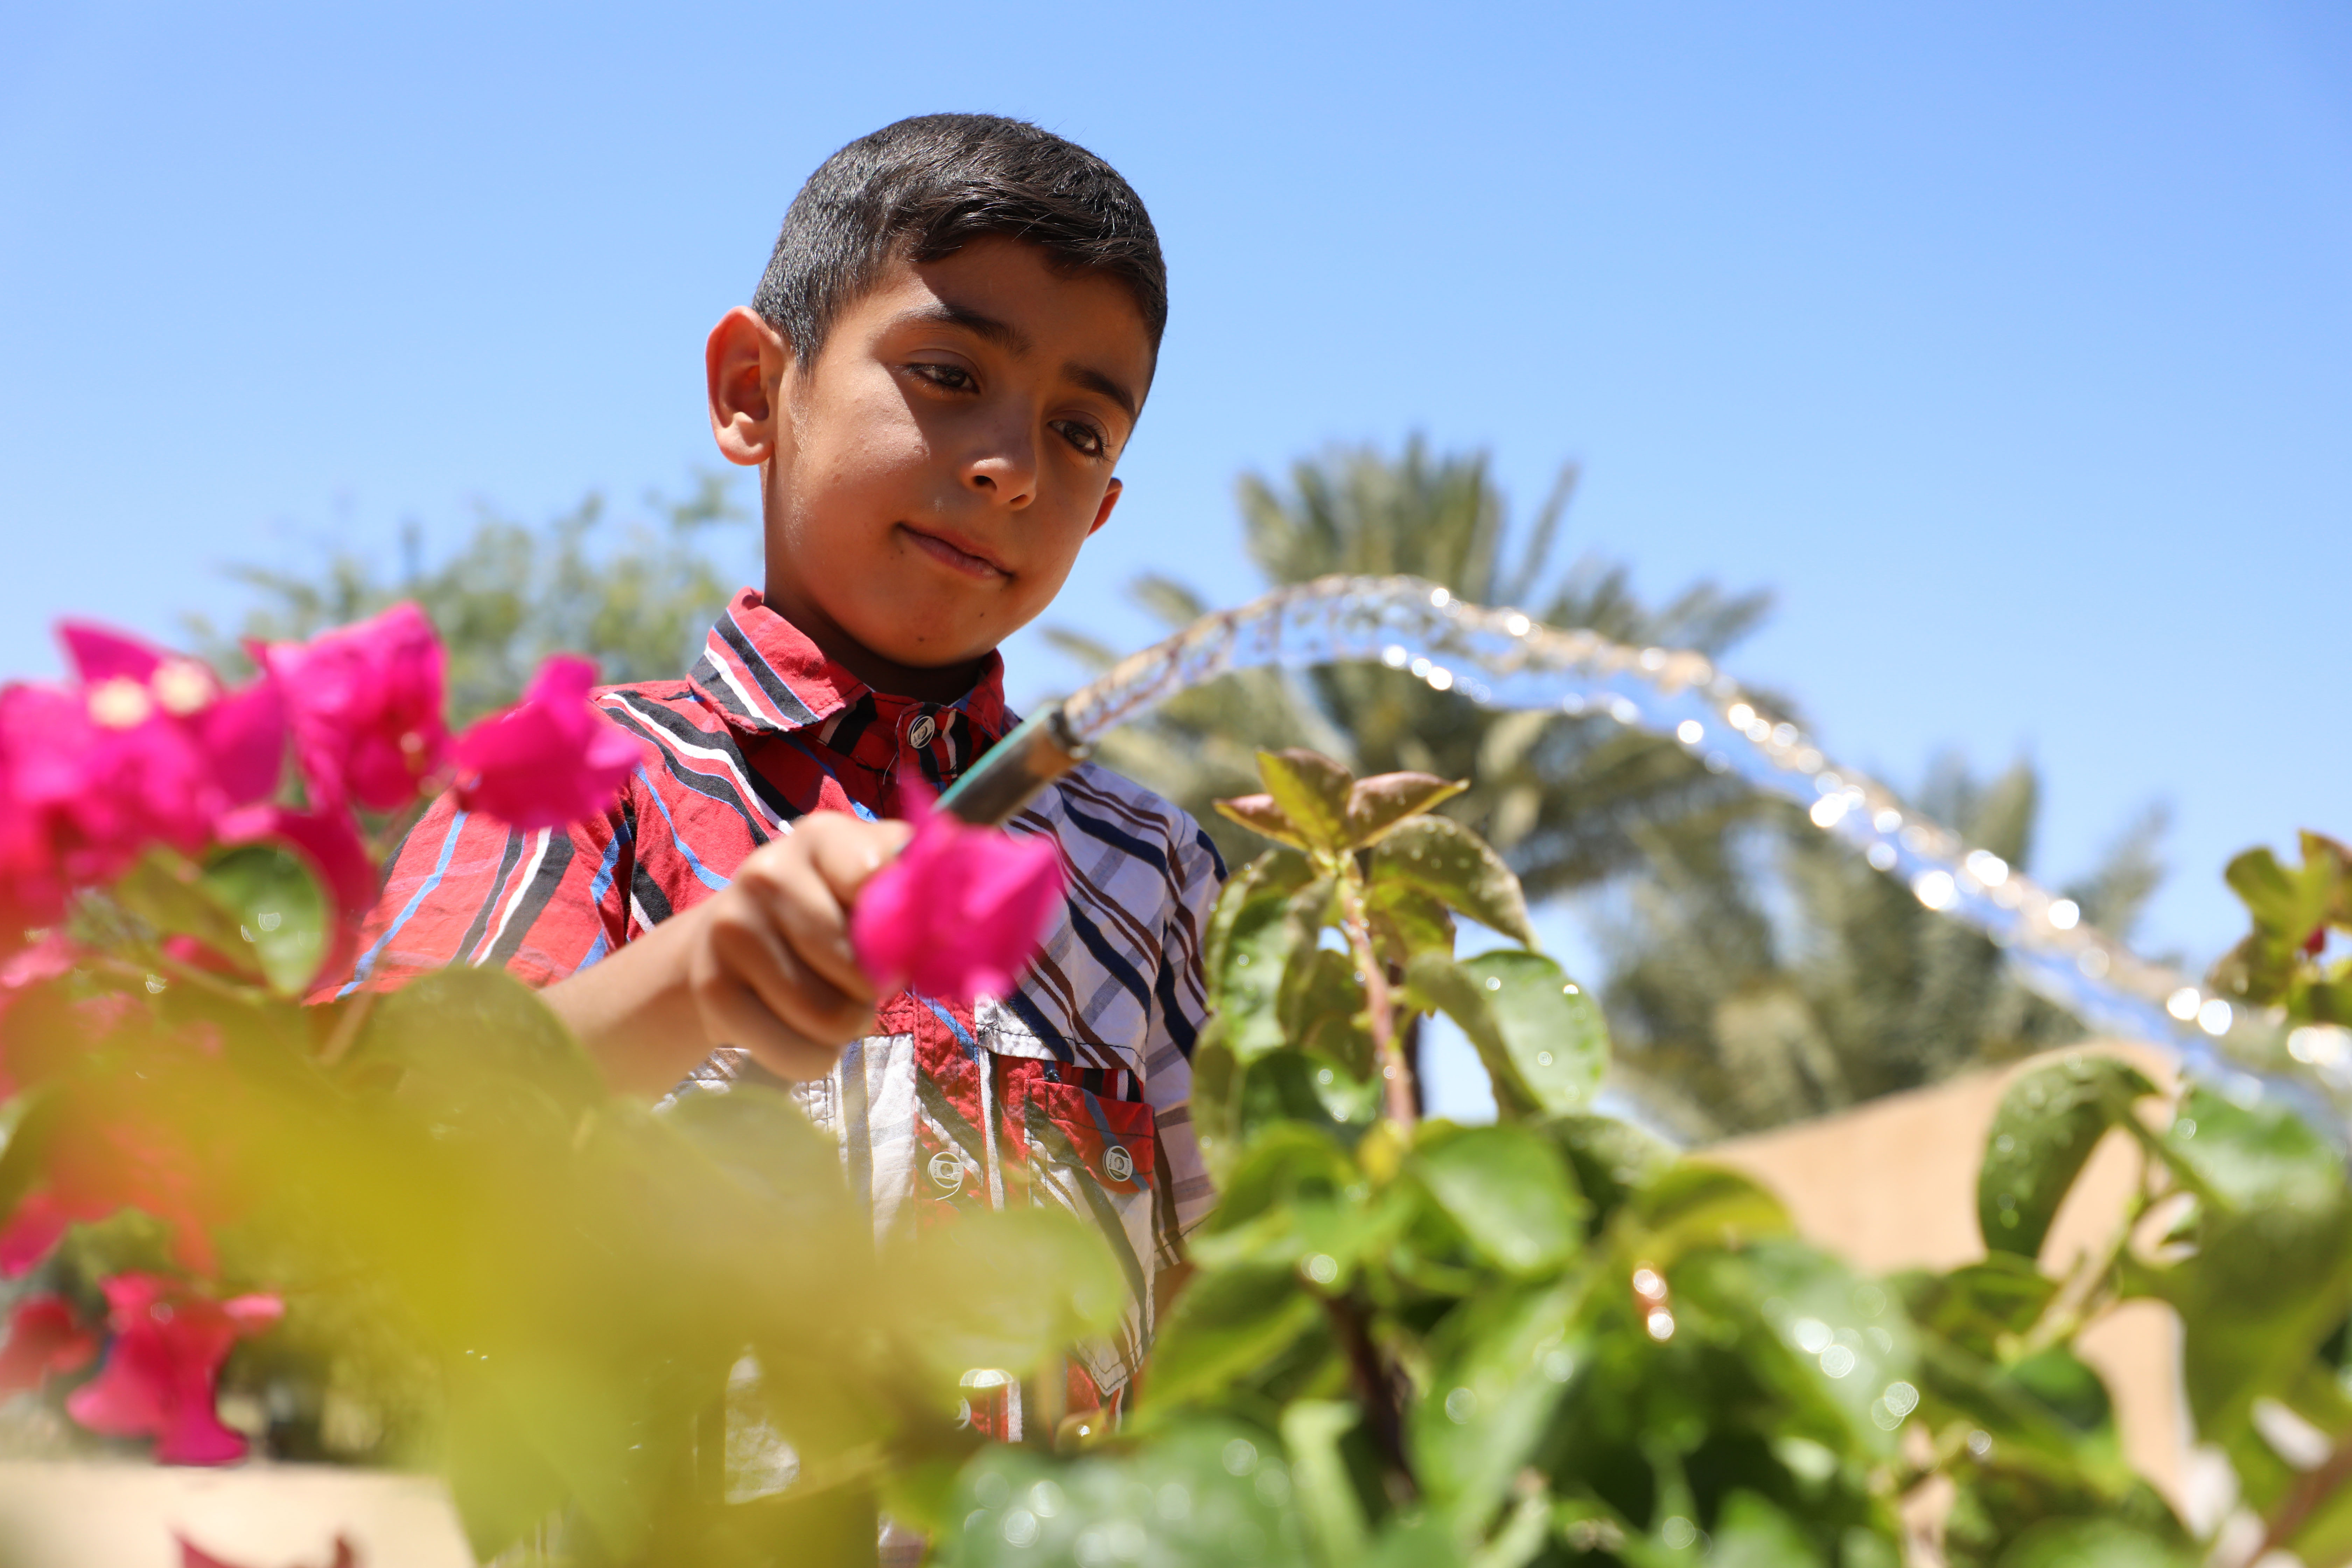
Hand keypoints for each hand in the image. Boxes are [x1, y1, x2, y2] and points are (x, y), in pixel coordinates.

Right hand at [543, 811, 911, 1093]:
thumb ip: (917, 891)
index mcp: (822, 836)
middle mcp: (769, 871)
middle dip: (873, 989)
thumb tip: (973, 928)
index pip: (878, 877)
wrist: (725, 945)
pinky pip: (797, 1053)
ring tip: (831, 1000)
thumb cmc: (823, 915)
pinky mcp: (712, 989)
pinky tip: (800, 1028)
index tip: (901, 941)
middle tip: (860, 980)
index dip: (903, 927)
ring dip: (847, 1025)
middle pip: (859, 966)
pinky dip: (815, 1055)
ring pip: (830, 1017)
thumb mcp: (868, 885)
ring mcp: (733, 929)